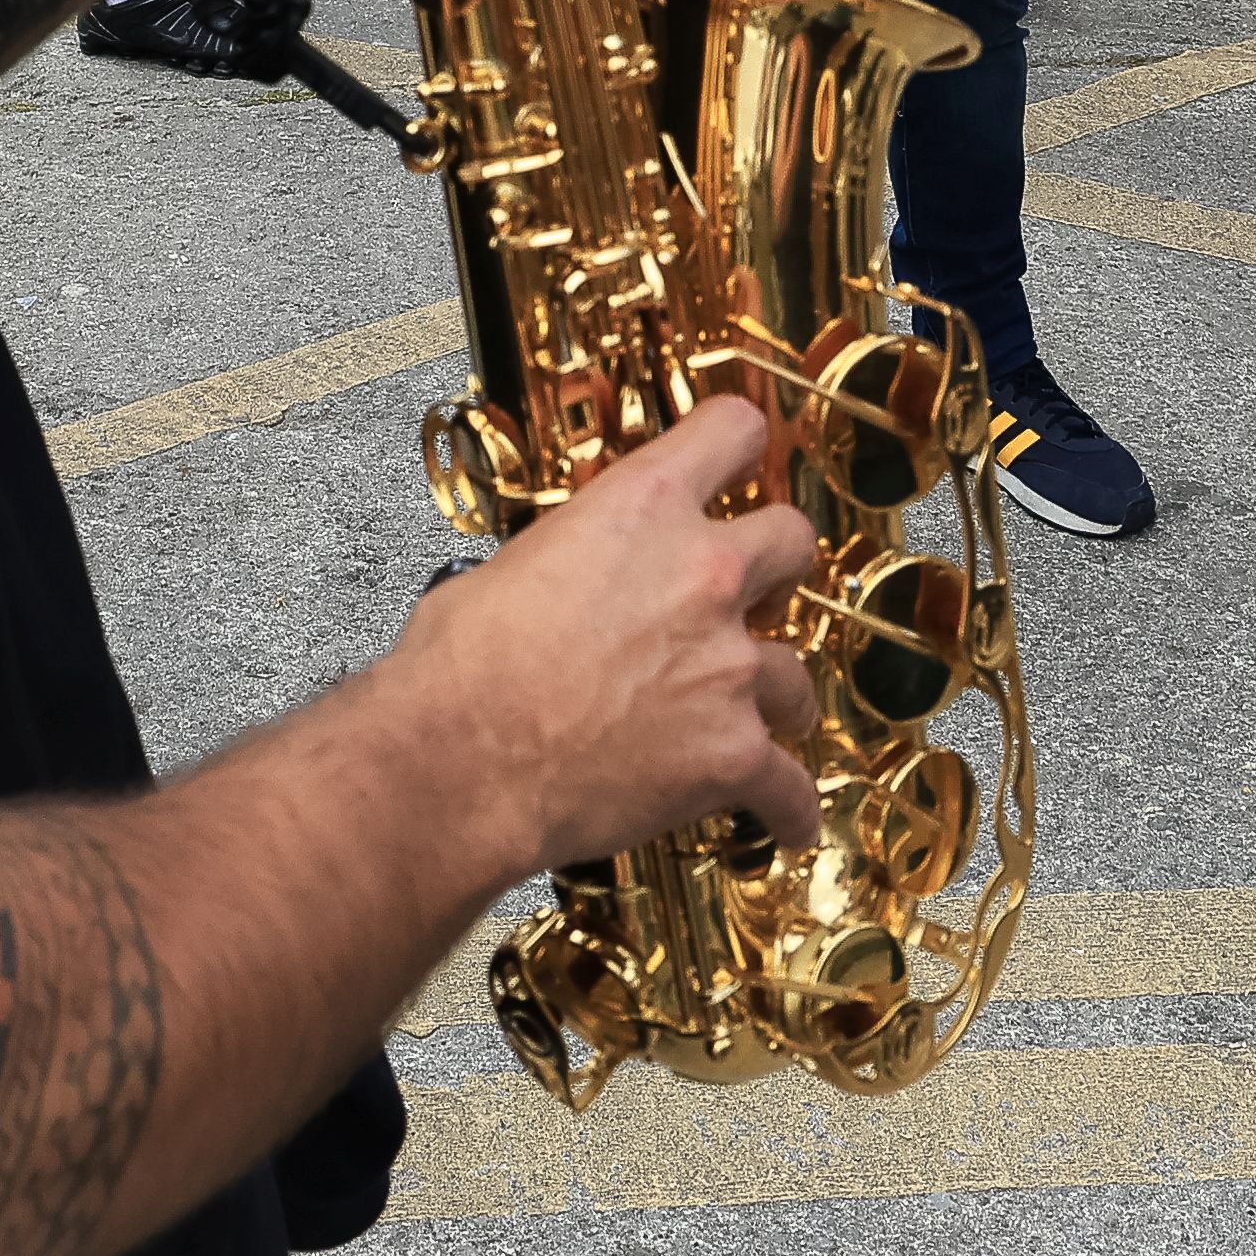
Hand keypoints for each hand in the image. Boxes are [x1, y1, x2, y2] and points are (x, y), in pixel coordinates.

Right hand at [382, 394, 827, 870]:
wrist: (461, 759)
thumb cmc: (458, 671)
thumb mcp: (502, 567)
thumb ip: (563, 560)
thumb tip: (552, 584)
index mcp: (642, 507)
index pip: (731, 433)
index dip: (739, 445)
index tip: (742, 459)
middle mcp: (703, 575)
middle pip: (791, 542)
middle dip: (774, 569)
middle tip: (753, 592)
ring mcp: (728, 667)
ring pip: (796, 672)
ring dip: (775, 693)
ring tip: (760, 715)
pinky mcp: (734, 754)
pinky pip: (791, 787)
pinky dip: (789, 809)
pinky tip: (788, 822)